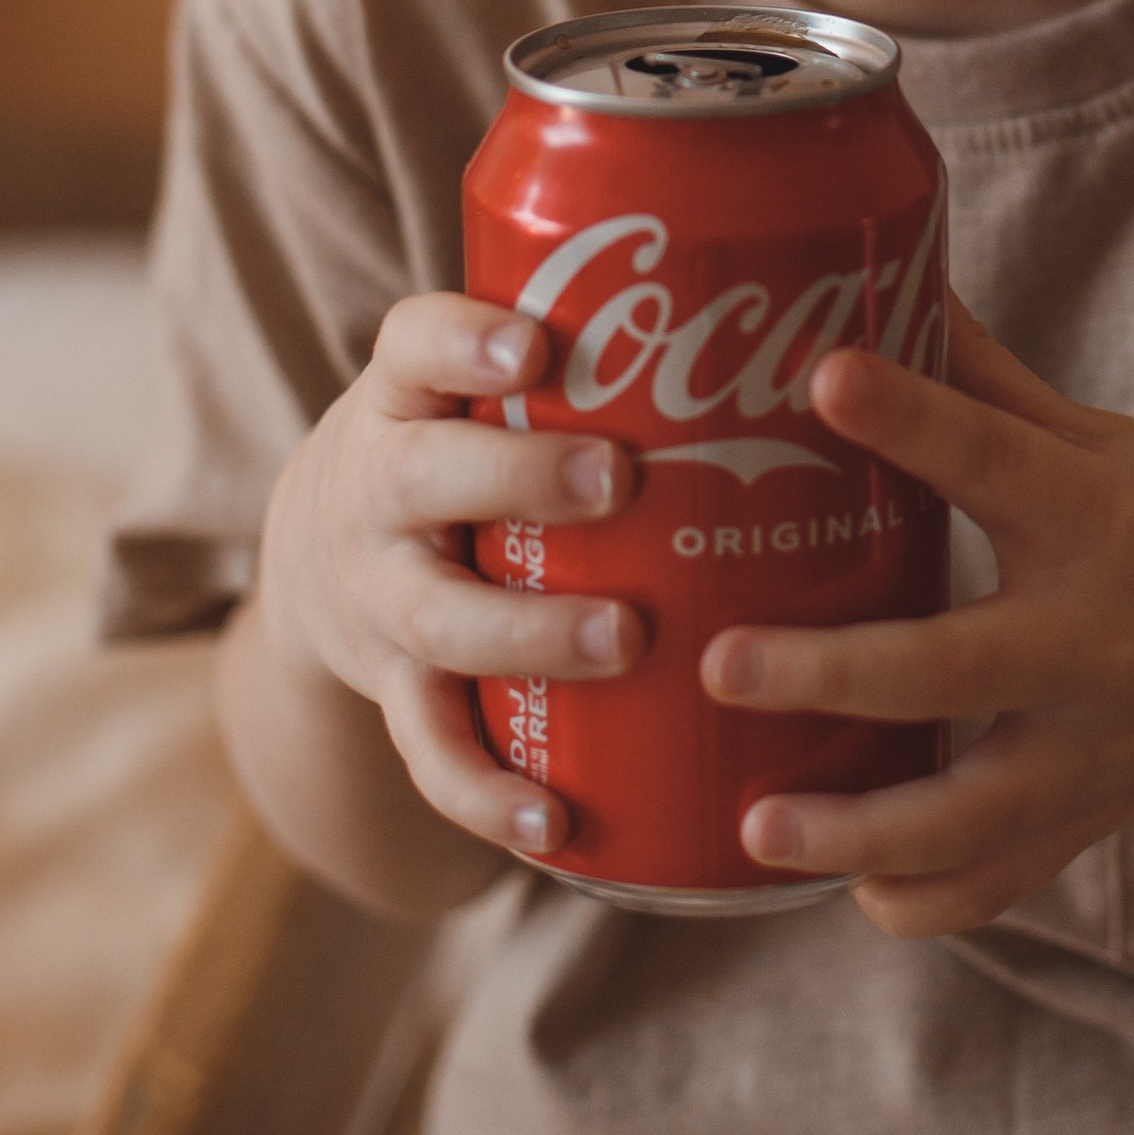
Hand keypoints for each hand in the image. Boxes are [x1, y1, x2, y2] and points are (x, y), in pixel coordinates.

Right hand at [251, 292, 646, 862]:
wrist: (319, 551)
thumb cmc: (459, 440)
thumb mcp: (478, 381)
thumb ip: (596, 353)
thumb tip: (814, 313)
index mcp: (405, 397)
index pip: (414, 343)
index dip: (465, 343)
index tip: (535, 345)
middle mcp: (377, 493)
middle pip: (424, 478)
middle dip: (521, 477)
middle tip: (617, 478)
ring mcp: (380, 599)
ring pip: (437, 621)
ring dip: (530, 633)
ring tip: (623, 639)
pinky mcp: (394, 691)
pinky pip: (432, 751)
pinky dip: (486, 793)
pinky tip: (554, 821)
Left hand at [698, 296, 1133, 938]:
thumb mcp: (1109, 440)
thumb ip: (988, 383)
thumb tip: (886, 268)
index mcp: (1102, 516)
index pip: (995, 456)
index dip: (911, 417)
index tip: (825, 374)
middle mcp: (1100, 639)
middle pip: (958, 665)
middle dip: (835, 673)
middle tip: (722, 662)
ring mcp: (1096, 747)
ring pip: (971, 814)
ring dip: (857, 831)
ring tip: (758, 823)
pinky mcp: (1090, 820)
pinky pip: (998, 885)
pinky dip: (920, 898)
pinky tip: (844, 883)